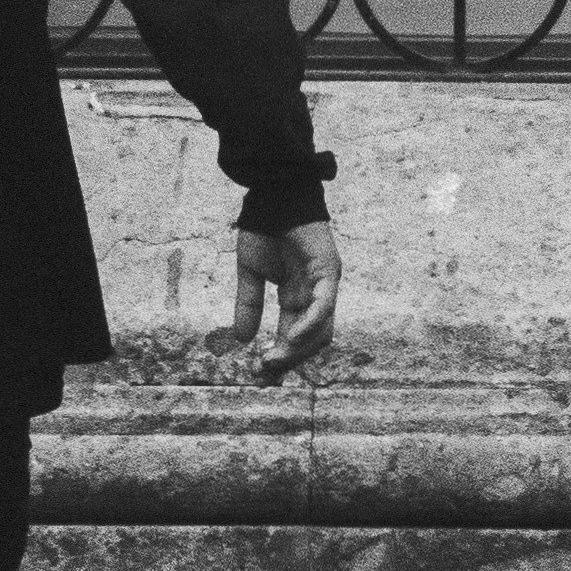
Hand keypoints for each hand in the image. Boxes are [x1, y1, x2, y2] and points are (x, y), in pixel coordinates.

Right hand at [231, 216, 340, 377]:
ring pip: (321, 330)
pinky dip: (309, 326)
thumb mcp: (250, 274)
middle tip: (264, 372)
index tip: (259, 374)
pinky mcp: (329, 271)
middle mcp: (314, 294)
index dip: (279, 356)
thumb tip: (241, 340)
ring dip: (297, 350)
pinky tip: (289, 339)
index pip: (292, 336)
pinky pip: (323, 306)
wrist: (272, 196)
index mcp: (296, 295)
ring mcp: (325, 284)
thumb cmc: (263, 228)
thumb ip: (248, 304)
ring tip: (272, 359)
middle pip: (310, 340)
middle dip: (288, 360)